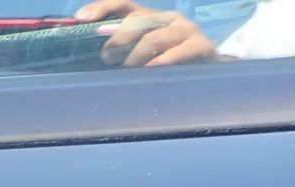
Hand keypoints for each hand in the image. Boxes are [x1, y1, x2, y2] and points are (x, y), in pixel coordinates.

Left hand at [73, 0, 218, 66]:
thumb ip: (125, 53)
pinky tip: (150, 70)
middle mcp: (167, 18)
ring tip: (126, 70)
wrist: (213, 72)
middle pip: (136, 20)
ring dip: (134, 57)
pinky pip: (176, 53)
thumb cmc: (173, 67)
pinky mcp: (200, 45)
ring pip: (152, 38)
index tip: (81, 18)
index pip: (123, 4)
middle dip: (117, 39)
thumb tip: (97, 58)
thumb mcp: (147, 56)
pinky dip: (161, 63)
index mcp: (152, 18)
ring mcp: (185, 30)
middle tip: (105, 58)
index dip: (101, 7)